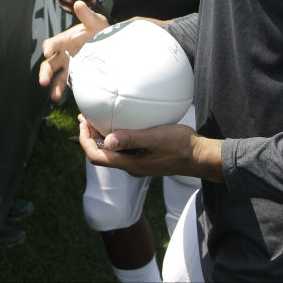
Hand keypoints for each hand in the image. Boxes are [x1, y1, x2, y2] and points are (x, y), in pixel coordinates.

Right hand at [38, 0, 108, 100]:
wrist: (112, 45)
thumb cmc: (100, 31)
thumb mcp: (95, 22)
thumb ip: (87, 15)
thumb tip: (79, 3)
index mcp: (64, 40)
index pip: (52, 44)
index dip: (48, 48)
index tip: (47, 53)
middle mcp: (63, 53)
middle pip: (49, 63)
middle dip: (45, 72)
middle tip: (43, 81)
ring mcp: (68, 65)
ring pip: (55, 75)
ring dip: (53, 85)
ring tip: (54, 96)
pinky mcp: (75, 74)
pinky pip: (65, 82)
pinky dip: (61, 90)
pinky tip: (60, 97)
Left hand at [78, 116, 222, 181]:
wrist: (199, 157)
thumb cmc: (180, 146)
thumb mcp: (155, 139)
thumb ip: (131, 140)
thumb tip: (108, 142)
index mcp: (130, 164)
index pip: (96, 156)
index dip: (84, 140)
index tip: (83, 123)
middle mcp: (131, 166)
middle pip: (101, 154)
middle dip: (89, 136)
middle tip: (85, 117)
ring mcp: (138, 163)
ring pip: (111, 152)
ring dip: (101, 136)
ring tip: (97, 118)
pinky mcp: (145, 158)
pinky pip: (123, 149)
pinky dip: (114, 137)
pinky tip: (119, 124)